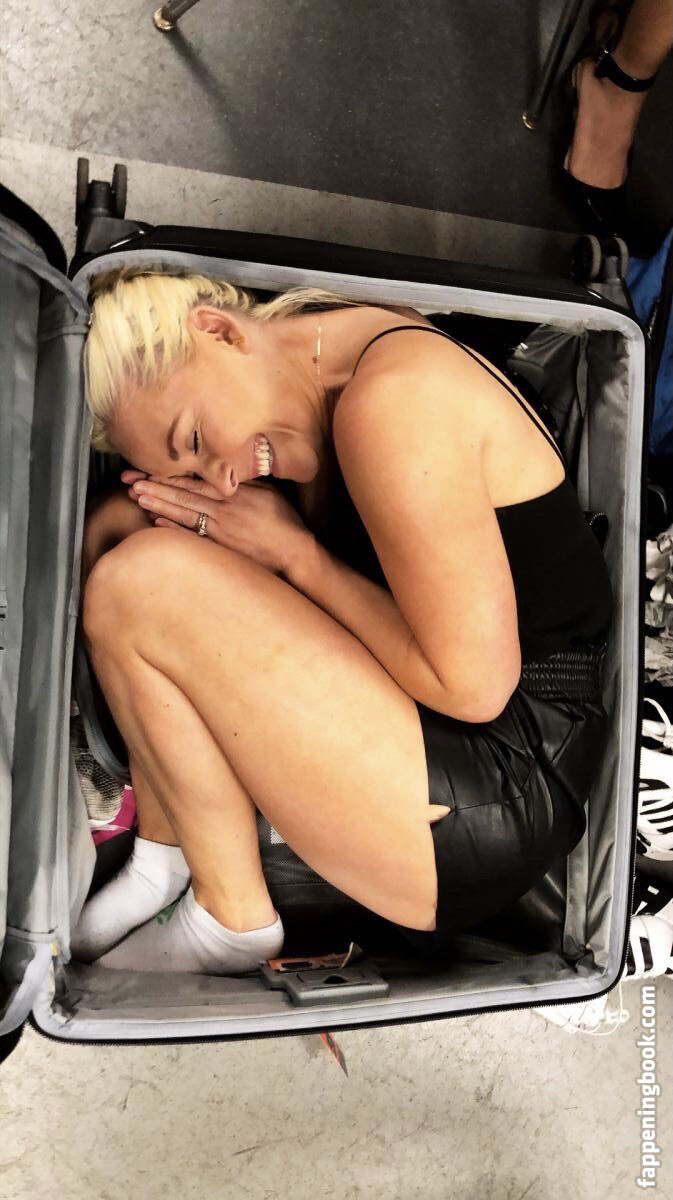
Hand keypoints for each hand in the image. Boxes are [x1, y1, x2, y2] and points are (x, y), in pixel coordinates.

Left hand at [123, 471, 312, 576]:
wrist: (294, 551)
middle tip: (130, 482)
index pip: (194, 481)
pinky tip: (156, 523)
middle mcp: (224, 508)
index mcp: (234, 492)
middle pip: (183, 495)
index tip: (146, 471)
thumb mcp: (266, 492)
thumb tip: (223, 470)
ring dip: (159, 504)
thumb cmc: (283, 521)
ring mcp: (222, 528)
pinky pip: (193, 535)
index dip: (168, 475)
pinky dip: (174, 528)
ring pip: (184, 513)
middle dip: (154, 487)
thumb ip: (243, 481)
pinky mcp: (222, 546)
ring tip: (137, 497)